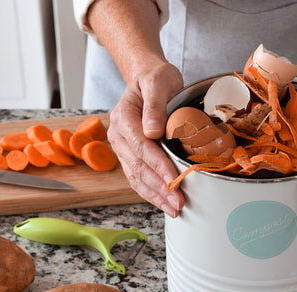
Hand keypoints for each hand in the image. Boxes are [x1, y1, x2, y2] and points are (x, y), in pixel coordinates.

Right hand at [107, 62, 185, 216]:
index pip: (142, 147)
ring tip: (174, 209)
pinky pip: (138, 177)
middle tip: (179, 202)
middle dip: (160, 187)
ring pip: (136, 177)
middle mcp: (118, 135)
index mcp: (123, 117)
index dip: (158, 165)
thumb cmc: (156, 78)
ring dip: (155, 196)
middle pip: (138, 167)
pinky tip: (164, 203)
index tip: (174, 180)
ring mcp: (122, 147)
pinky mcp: (130, 154)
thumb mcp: (158, 82)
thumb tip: (153, 131)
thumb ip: (155, 105)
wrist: (148, 77)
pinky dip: (151, 192)